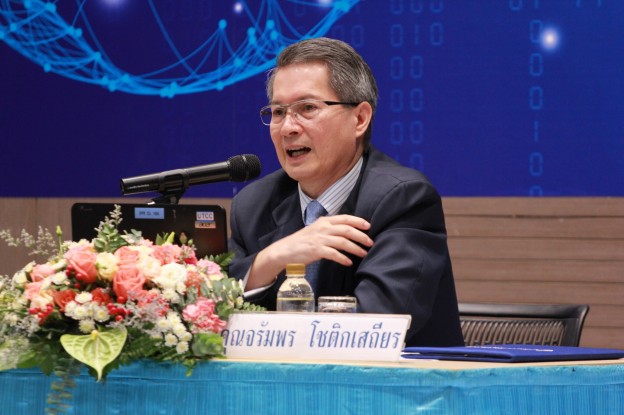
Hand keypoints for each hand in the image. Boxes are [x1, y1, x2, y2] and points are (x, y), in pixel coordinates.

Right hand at [246, 214, 372, 289]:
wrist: (285, 250)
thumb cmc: (303, 242)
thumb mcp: (317, 230)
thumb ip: (330, 229)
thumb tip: (348, 232)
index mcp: (324, 221)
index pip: (345, 218)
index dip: (358, 221)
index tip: (368, 226)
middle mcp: (323, 228)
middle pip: (347, 230)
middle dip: (361, 236)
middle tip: (370, 242)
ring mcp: (320, 239)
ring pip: (343, 242)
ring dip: (356, 248)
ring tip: (363, 254)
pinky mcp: (316, 250)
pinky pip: (334, 254)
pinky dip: (343, 258)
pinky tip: (348, 262)